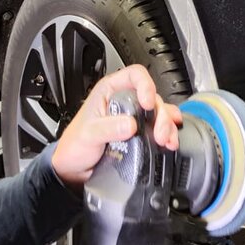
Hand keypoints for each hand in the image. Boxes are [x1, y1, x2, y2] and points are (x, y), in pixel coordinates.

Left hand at [51, 64, 181, 187]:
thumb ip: (107, 128)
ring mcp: (134, 117)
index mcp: (109, 91)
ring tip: (166, 140)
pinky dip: (169, 134)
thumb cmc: (75, 144)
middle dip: (161, 113)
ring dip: (167, 125)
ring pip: (159, 112)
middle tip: (159, 132)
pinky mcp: (140, 133)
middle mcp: (124, 101)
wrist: (75, 167)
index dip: (145, 85)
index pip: (134, 76)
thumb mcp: (88, 134)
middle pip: (152, 96)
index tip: (147, 103)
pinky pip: (160, 128)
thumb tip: (130, 124)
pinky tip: (170, 142)